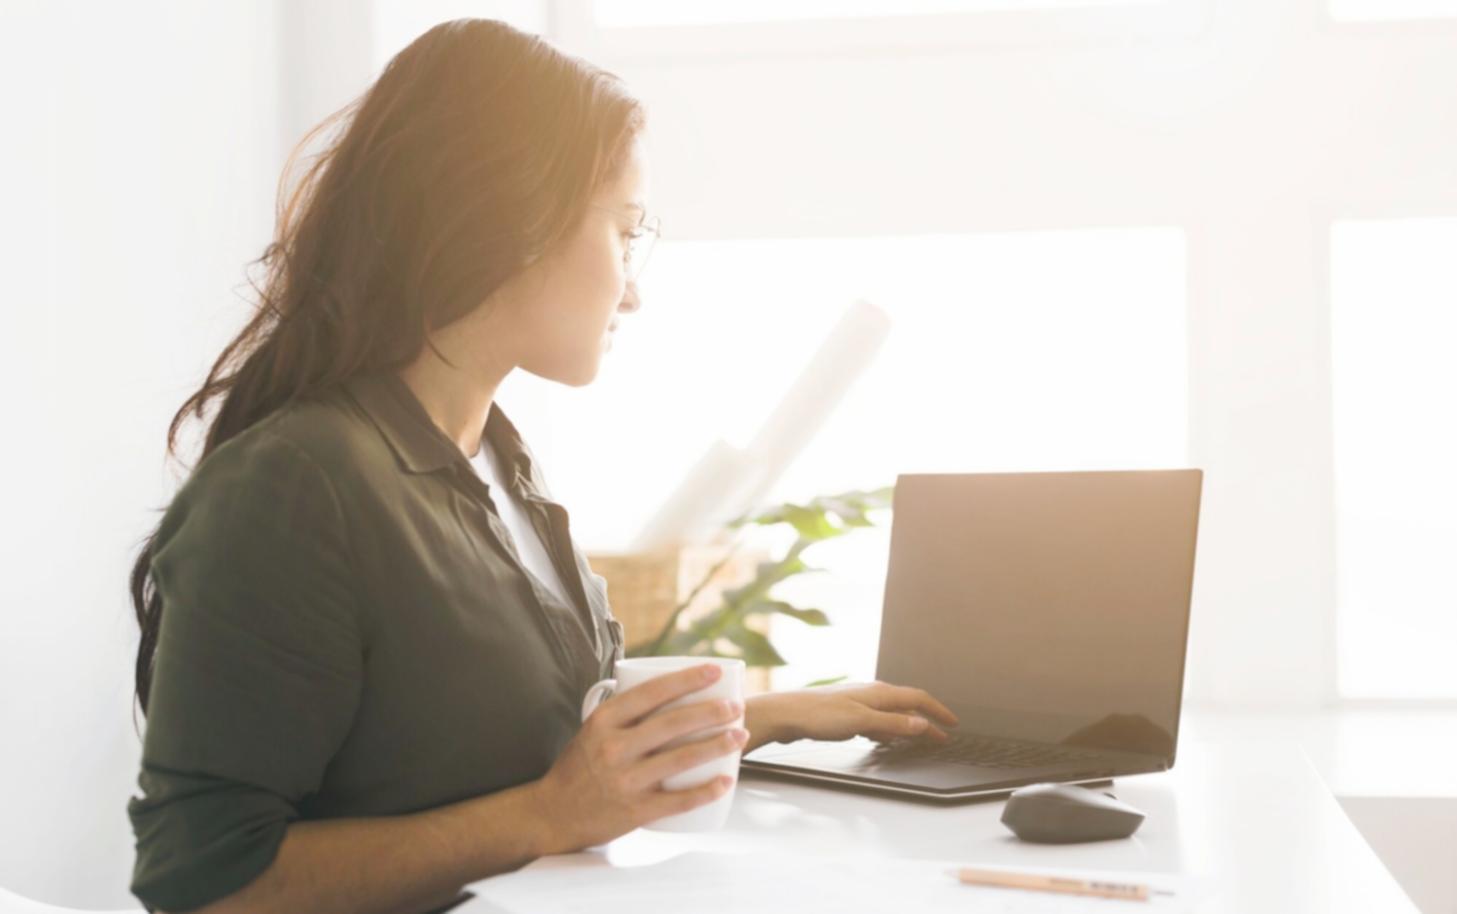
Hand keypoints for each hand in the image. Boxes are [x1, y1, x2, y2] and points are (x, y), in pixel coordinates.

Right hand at [531, 664, 747, 853]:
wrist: (552, 814)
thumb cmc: (578, 768)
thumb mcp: (593, 730)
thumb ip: (625, 712)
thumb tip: (668, 689)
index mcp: (604, 721)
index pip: (651, 692)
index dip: (687, 680)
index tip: (714, 672)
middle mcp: (613, 748)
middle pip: (672, 723)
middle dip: (712, 712)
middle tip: (736, 707)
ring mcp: (625, 780)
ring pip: (680, 759)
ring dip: (717, 745)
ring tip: (740, 735)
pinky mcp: (634, 811)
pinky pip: (678, 800)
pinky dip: (706, 791)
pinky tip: (725, 781)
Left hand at [766, 680, 959, 744]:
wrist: (786, 714)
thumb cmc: (818, 715)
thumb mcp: (861, 721)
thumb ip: (892, 723)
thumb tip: (922, 723)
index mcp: (879, 693)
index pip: (918, 698)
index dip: (938, 711)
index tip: (953, 724)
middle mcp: (871, 694)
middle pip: (907, 707)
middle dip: (926, 721)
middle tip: (942, 737)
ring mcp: (858, 703)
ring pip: (892, 715)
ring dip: (908, 726)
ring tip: (921, 739)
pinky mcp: (846, 715)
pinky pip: (877, 722)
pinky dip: (889, 731)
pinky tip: (886, 739)